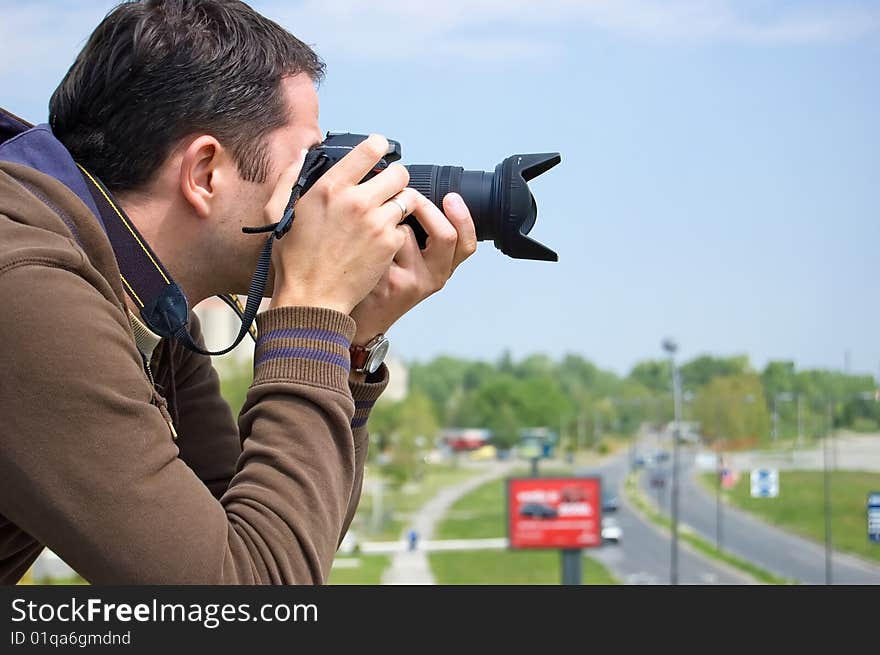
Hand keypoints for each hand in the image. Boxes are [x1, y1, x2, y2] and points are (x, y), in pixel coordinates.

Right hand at [267, 135, 413, 314]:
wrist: (312, 298)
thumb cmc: (293, 259)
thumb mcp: (277, 213)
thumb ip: (289, 178)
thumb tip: (302, 153)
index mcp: (330, 187)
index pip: (370, 149)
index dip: (379, 147)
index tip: (380, 151)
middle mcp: (356, 201)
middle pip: (399, 172)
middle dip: (394, 179)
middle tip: (386, 190)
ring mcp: (376, 223)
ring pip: (406, 199)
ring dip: (398, 205)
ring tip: (384, 216)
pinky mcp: (389, 244)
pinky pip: (403, 227)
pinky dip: (395, 232)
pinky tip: (379, 241)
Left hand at [350, 191, 477, 346]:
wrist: (361, 318)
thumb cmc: (385, 286)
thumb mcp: (414, 268)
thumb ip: (426, 242)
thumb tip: (422, 198)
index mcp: (442, 271)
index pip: (466, 243)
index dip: (463, 218)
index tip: (451, 197)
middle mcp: (431, 279)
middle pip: (445, 235)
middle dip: (425, 206)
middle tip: (408, 195)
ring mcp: (409, 282)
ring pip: (404, 232)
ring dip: (388, 222)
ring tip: (375, 234)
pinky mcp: (386, 281)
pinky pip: (379, 241)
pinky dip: (368, 234)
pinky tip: (360, 247)